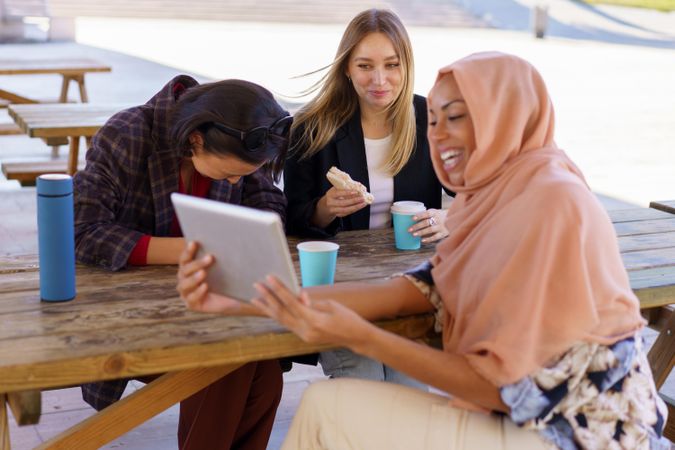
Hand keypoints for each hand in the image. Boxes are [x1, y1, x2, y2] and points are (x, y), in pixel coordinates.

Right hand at [176, 241, 255, 314]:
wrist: (231, 299)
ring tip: (203, 273)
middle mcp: (184, 279)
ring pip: (184, 284)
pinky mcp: (191, 304)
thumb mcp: (223, 268)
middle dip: (196, 263)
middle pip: (185, 270)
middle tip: (210, 258)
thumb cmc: (224, 280)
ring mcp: (186, 292)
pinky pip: (191, 298)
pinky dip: (198, 292)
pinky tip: (205, 287)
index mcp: (188, 267)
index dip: (188, 250)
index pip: (185, 258)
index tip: (195, 243)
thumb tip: (227, 242)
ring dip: (194, 278)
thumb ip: (220, 257)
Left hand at [252, 275, 371, 350]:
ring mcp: (304, 336)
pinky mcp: (304, 337)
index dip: (279, 290)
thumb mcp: (332, 305)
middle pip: (282, 313)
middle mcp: (306, 331)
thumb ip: (312, 302)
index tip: (270, 278)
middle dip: (268, 298)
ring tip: (256, 298)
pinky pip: (288, 324)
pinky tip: (270, 308)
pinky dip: (278, 315)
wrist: (356, 338)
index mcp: (315, 321)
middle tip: (257, 285)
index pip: (292, 303)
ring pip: (282, 321)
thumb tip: (298, 295)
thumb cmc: (347, 318)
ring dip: (268, 308)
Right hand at [322, 187, 367, 217]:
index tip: (356, 191)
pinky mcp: (338, 214)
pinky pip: (347, 213)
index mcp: (330, 194)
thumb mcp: (336, 189)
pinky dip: (354, 210)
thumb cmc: (334, 194)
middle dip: (354, 201)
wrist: (327, 205)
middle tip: (362, 198)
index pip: (338, 193)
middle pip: (343, 203)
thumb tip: (358, 185)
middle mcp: (330, 203)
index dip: (347, 192)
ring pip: (346, 210)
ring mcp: (334, 210)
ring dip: (356, 207)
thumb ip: (345, 187)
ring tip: (364, 203)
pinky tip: (360, 206)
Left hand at [410, 208, 448, 242]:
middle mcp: (438, 219)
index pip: (427, 213)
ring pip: (430, 230)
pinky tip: (422, 240)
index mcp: (435, 212)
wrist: (455, 219)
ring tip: (414, 234)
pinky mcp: (443, 233)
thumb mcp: (435, 212)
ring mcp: (441, 226)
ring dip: (421, 232)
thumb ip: (427, 215)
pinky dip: (428, 239)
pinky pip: (435, 237)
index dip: (420, 216)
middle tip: (409, 229)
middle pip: (427, 222)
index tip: (412, 218)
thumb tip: (413, 220)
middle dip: (417, 226)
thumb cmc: (440, 216)